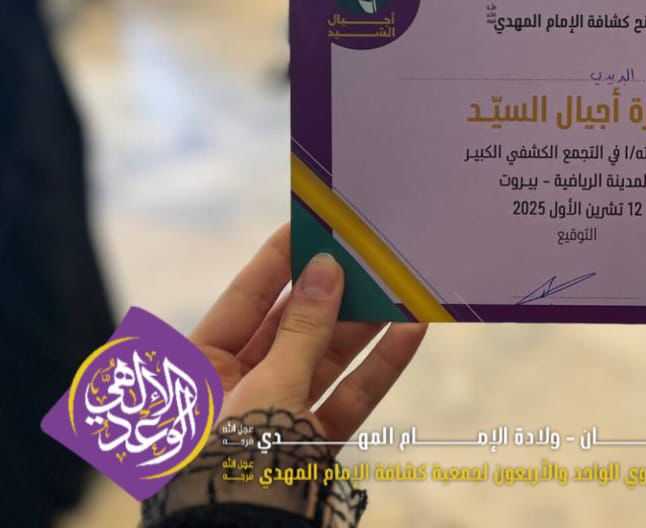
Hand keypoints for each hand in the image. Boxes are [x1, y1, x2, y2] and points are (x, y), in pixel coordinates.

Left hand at [190, 224, 426, 440]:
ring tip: (403, 285)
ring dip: (365, 323)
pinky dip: (379, 366)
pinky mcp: (312, 442)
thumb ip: (303, 326)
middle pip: (292, 324)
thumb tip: (327, 266)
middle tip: (371, 250)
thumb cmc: (232, 460)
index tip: (316, 220)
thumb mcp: (267, 384)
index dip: (280, 258)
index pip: (246, 296)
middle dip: (334, 290)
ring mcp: (277, 414)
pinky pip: (348, 395)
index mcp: (199, 366)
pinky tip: (412, 332)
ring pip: (327, 356)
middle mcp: (237, 385)